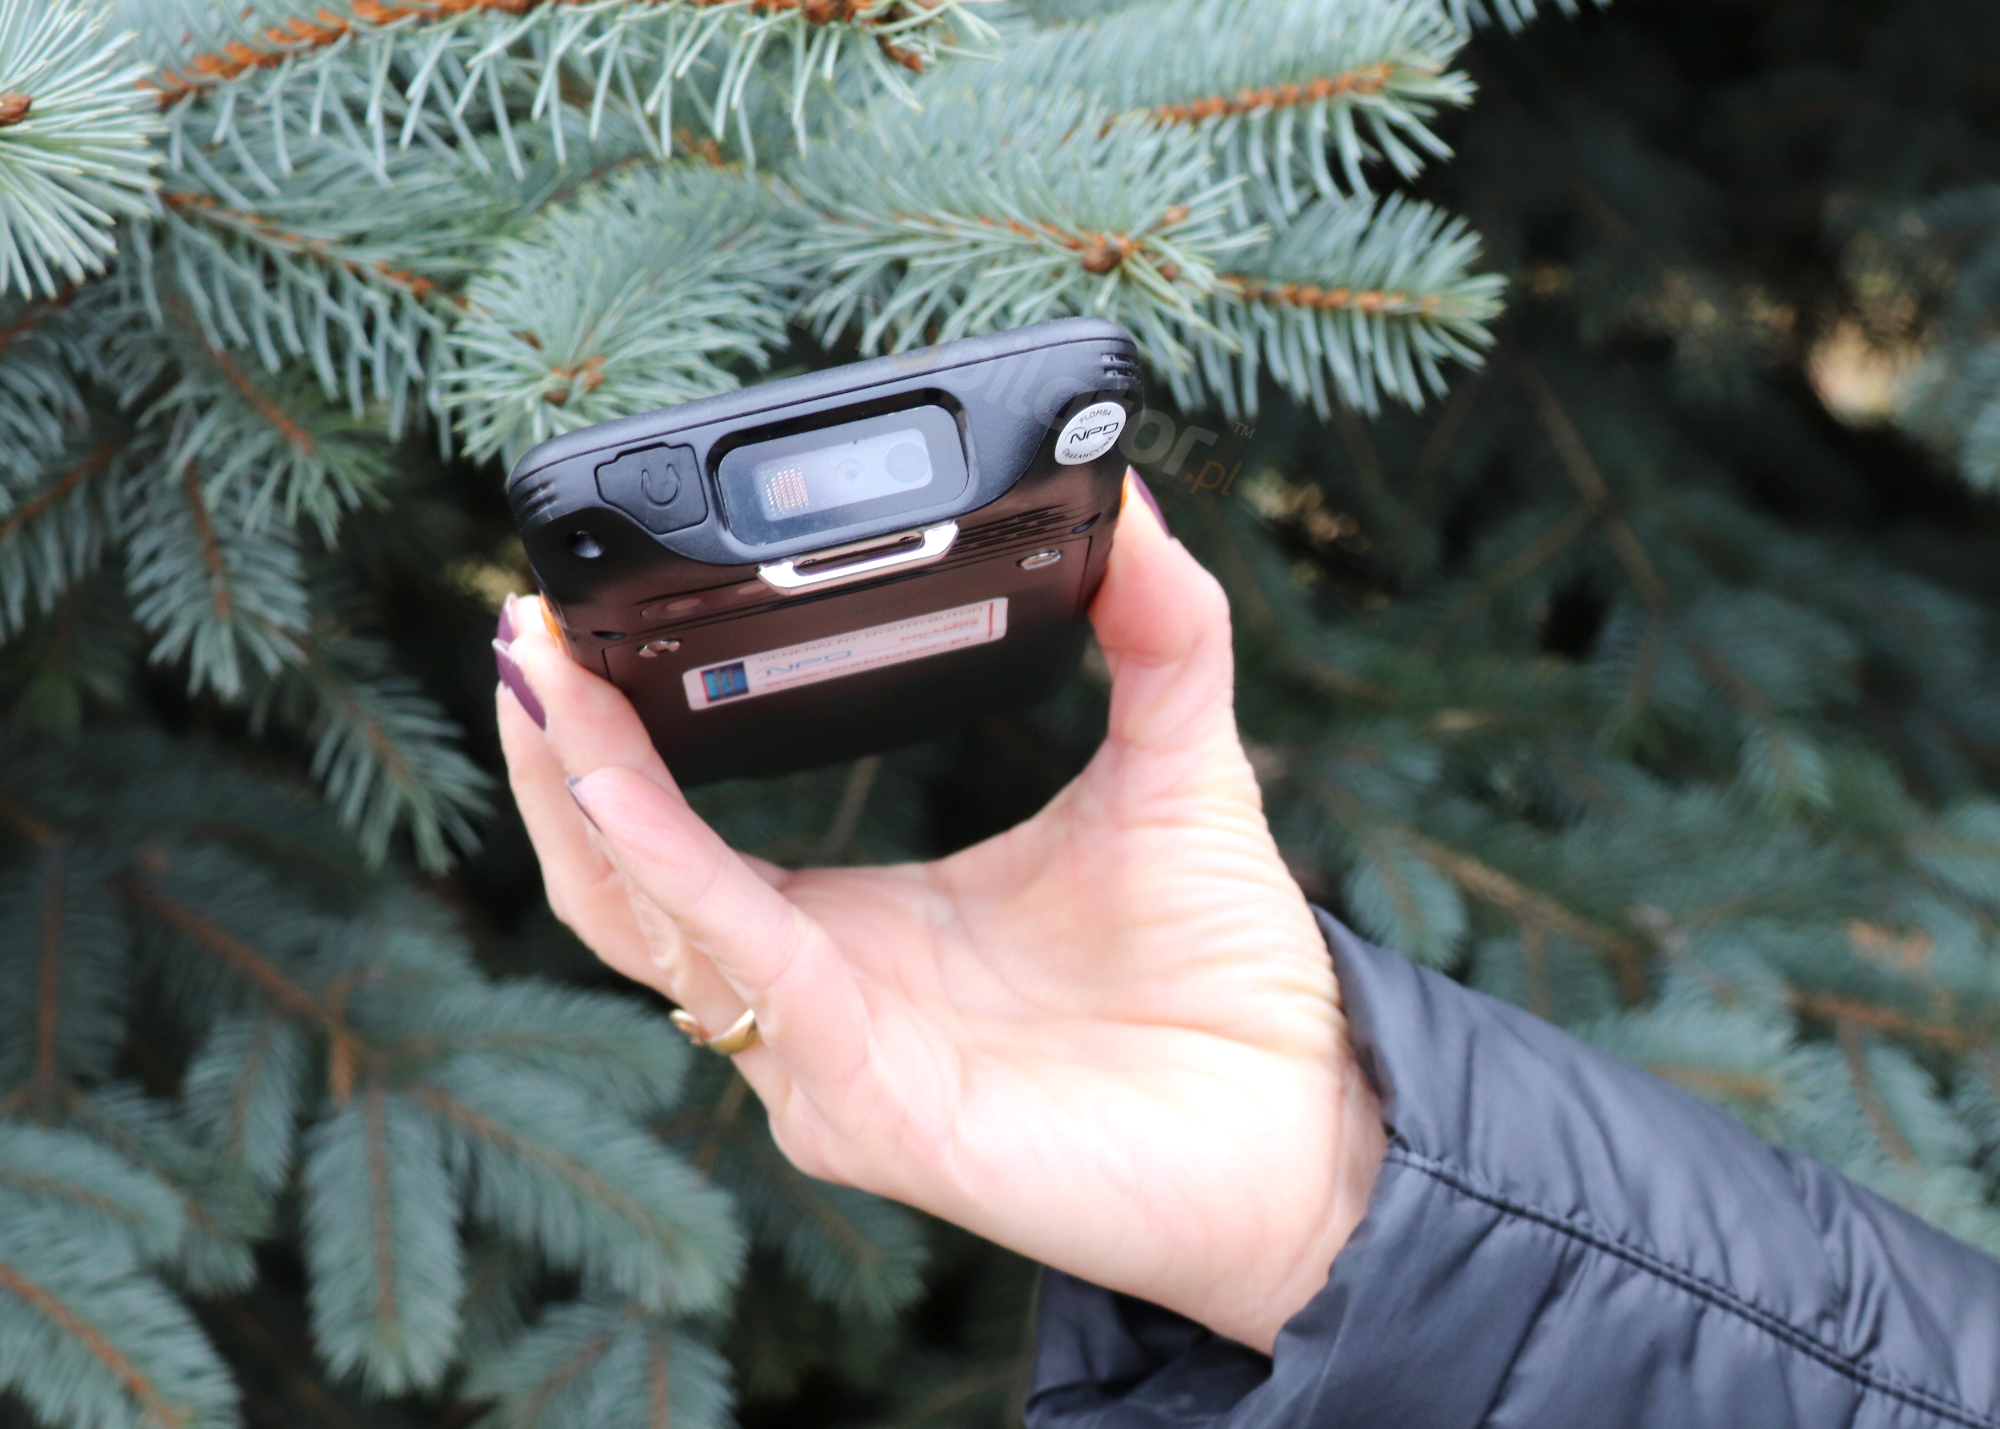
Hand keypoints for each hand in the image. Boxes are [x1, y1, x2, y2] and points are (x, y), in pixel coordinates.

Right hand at [495, 474, 1384, 1353]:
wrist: (1305, 1129)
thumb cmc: (1226, 980)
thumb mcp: (1174, 772)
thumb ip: (1158, 635)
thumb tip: (1133, 503)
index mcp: (855, 927)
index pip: (683, 838)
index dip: (614, 740)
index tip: (580, 621)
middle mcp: (817, 997)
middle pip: (623, 881)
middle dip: (555, 754)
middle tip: (523, 631)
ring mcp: (827, 1061)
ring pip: (648, 926)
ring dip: (582, 798)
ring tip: (541, 678)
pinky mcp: (867, 1105)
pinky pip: (749, 970)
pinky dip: (670, 869)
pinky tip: (620, 781)